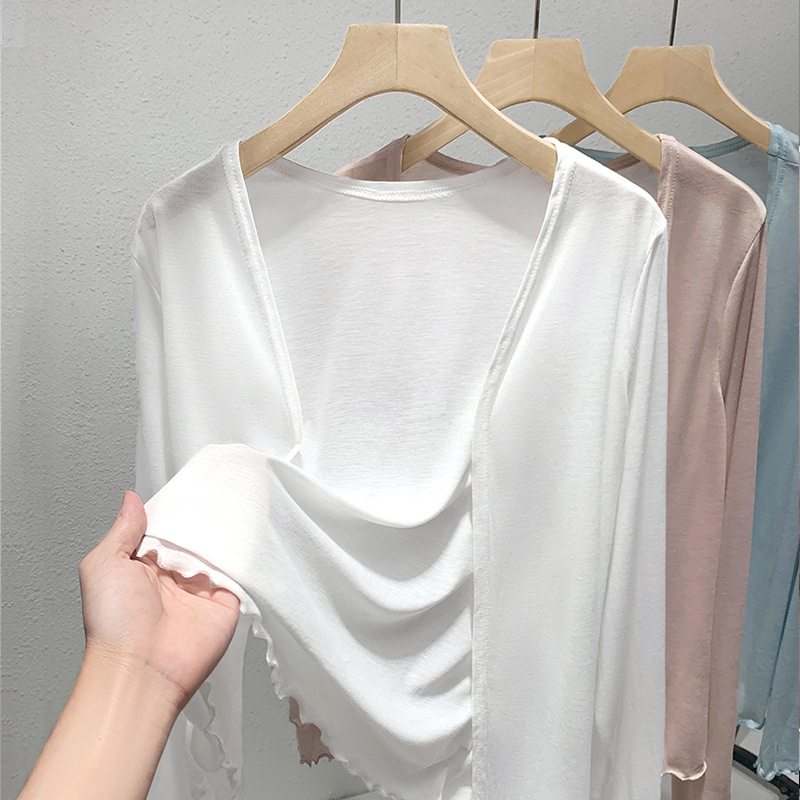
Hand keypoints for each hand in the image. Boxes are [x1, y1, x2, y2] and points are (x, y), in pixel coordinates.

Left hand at [79, 491, 240, 712]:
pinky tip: (248, 533)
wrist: (141, 669)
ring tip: (237, 502)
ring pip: (219, 550)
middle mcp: (174, 575)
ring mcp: (202, 588)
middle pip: (195, 536)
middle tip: (218, 487)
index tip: (191, 485)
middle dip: (205, 516)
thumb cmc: (113, 623)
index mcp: (144, 565)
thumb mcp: (104, 565)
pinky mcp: (227, 601)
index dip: (176, 508)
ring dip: (225, 532)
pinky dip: (244, 554)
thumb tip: (131, 499)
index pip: (165, 527)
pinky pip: (239, 571)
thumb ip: (122, 530)